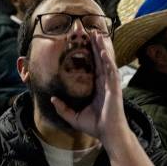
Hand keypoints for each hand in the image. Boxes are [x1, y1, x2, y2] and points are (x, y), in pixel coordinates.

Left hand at [50, 33, 128, 149]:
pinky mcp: (114, 87)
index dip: (90, 53)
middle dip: (96, 45)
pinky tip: (103, 50)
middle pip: (100, 59)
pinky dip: (107, 59)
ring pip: (106, 61)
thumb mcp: (74, 117)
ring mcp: (110, 83)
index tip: (85, 41)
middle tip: (91, 31)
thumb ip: (63, 109)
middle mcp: (105, 82)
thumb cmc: (95, 126)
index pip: (94, 65)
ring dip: (102, 47)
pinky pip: (110, 70)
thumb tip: (52, 98)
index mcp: (97, 87)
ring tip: (97, 34)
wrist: (108, 135)